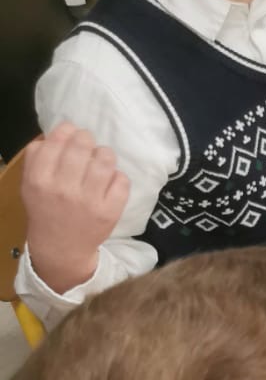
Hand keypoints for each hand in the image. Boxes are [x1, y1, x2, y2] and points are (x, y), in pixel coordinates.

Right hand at [22, 123, 129, 296]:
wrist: (60, 249)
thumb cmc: (46, 210)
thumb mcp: (30, 184)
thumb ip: (38, 157)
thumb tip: (58, 132)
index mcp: (39, 180)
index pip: (56, 141)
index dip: (66, 131)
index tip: (71, 134)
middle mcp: (63, 189)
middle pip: (82, 146)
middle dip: (86, 140)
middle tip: (87, 145)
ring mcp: (88, 201)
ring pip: (105, 159)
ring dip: (104, 155)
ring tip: (100, 161)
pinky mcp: (110, 211)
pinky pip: (122, 180)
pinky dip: (118, 177)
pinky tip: (109, 182)